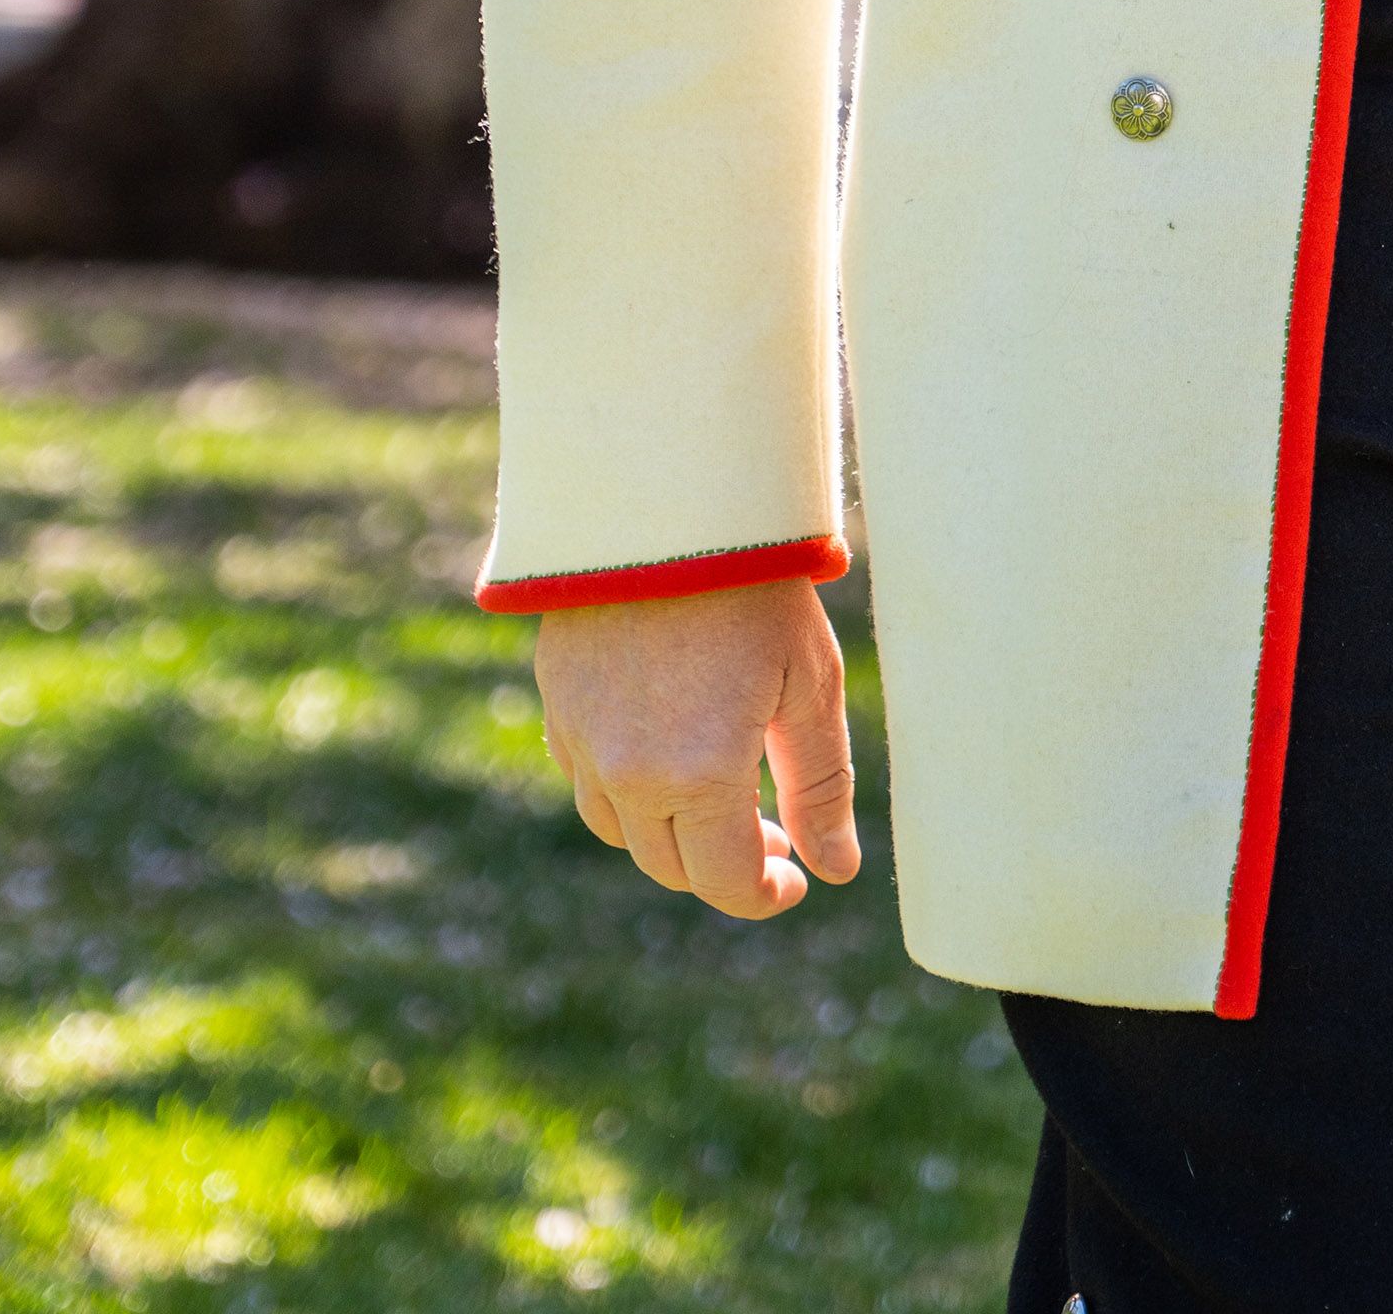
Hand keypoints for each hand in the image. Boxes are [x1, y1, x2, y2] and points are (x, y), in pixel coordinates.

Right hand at [534, 575, 860, 918]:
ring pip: (621, 828)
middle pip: (671, 865)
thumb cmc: (756, 586)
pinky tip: (667, 748)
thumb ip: (822, 786)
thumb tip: (834, 871)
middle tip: (770, 831)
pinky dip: (626, 787)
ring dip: (670, 832)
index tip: (793, 879)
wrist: (670, 498)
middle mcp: (626, 773)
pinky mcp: (558, 701)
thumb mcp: (810, 683)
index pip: (725, 881)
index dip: (763, 894)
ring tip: (721, 793)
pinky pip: (587, 777)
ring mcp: (581, 738)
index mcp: (696, 775)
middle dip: (722, 864)